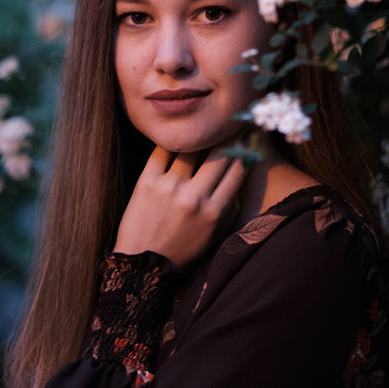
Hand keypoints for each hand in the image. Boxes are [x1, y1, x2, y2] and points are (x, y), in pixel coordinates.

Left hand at [113, 143, 248, 267]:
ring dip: (199, 139)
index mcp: (215, 211)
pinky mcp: (147, 182)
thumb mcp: (216, 234)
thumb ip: (231, 204)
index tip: (246, 135)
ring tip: (201, 130)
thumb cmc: (183, 248)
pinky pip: (162, 150)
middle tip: (230, 123)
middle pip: (219, 154)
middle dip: (228, 136)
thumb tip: (240, 170)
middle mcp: (194, 197)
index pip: (238, 169)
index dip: (245, 148)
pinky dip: (171, 143)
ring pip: (191, 148)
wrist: (142, 264)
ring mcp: (170, 187)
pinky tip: (176, 139)